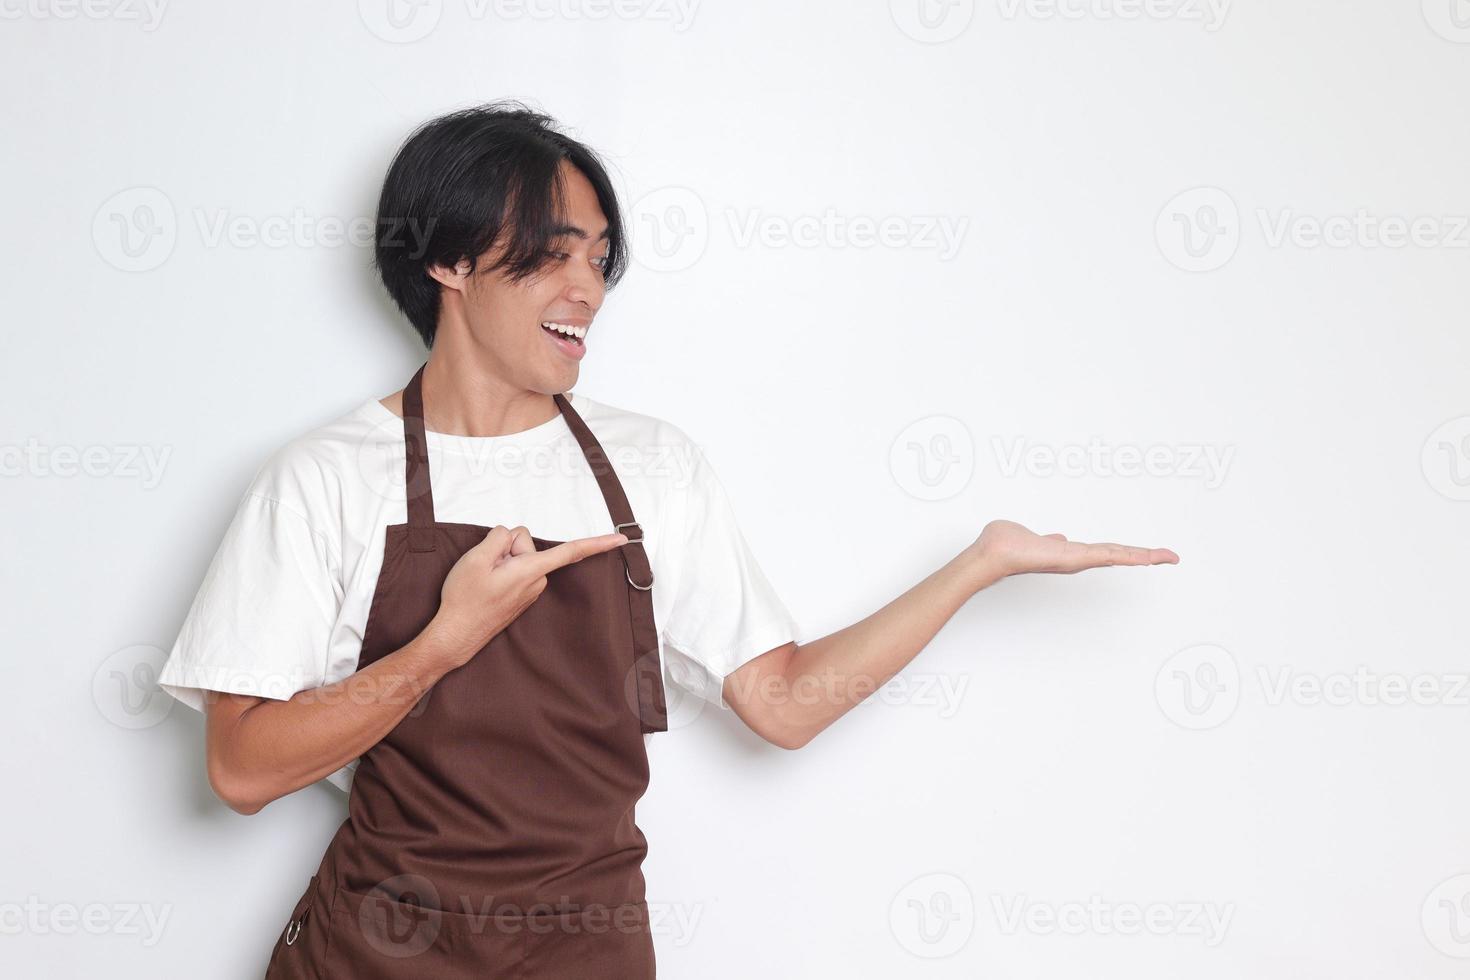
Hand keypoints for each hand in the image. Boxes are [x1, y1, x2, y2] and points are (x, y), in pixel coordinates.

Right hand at [428, 525, 628, 666]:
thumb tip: (511, 537)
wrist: (456, 634)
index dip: (597, 543)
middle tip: (485, 568)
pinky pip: (515, 570)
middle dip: (506, 548)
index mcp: (531, 570)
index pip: (570, 552)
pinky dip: (501, 571)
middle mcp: (538, 581)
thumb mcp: (476, 558)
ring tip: (484, 580)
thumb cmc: (465, 599)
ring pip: (519, 557)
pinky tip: (487, 585)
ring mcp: (531, 590)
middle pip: (525, 544)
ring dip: (501, 562)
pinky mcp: (523, 595)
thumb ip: (500, 538)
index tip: (622, 541)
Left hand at [968, 519, 1178, 581]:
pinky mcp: (1075, 558)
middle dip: (1144, 556)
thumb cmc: (1006, 545)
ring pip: (1118, 556)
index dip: (1125, 552)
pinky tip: (1146, 557)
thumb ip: (1048, 540)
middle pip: (1117, 556)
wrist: (994, 553)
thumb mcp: (1033, 538)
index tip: (1145, 554)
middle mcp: (1076, 559)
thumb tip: (1057, 538)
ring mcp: (1077, 560)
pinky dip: (1128, 556)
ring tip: (1167, 556)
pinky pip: (1107, 555)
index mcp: (1069, 554)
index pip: (1104, 552)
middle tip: (1169, 557)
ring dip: (1144, 556)